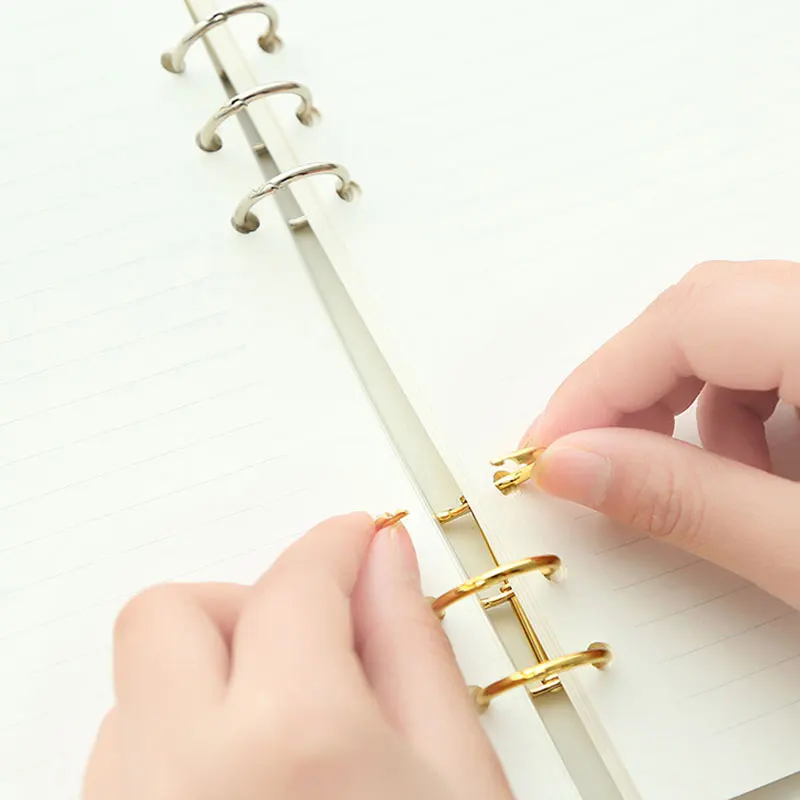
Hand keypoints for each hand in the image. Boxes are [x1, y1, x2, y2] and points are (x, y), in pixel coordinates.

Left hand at [83, 513, 511, 799]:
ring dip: (205, 680)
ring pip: (133, 689)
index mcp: (294, 743)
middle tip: (306, 637)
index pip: (295, 582)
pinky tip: (249, 782)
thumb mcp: (459, 783)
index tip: (352, 541)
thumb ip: (415, 655)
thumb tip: (386, 565)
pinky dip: (176, 744)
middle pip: (168, 614)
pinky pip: (121, 761)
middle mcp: (184, 778)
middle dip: (242, 604)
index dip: (333, 547)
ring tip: (285, 730)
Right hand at [522, 260, 799, 608]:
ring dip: (696, 404)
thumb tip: (571, 467)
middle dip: (636, 391)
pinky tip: (767, 476)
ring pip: (742, 325)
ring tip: (712, 490)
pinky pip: (783, 345)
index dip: (598, 386)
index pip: (686, 321)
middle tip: (595, 464)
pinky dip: (749, 406)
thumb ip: (693, 504)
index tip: (545, 452)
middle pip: (705, 309)